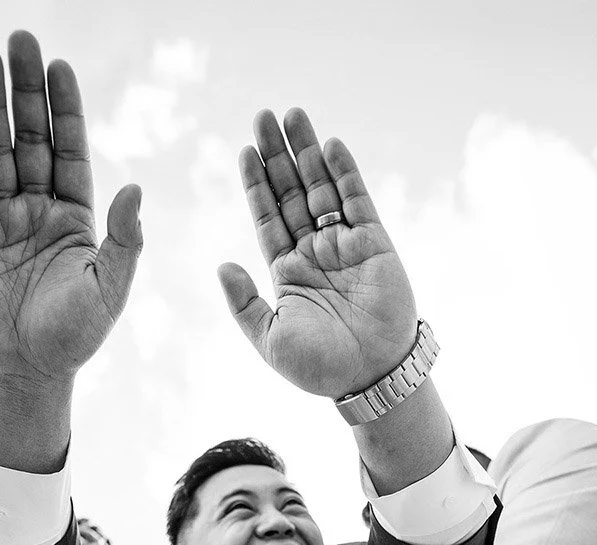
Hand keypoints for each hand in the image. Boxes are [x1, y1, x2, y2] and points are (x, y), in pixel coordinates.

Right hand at [0, 31, 140, 390]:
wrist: (32, 370)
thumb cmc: (77, 334)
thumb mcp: (110, 287)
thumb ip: (125, 240)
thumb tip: (135, 188)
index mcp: (78, 217)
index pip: (71, 151)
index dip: (66, 110)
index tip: (60, 66)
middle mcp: (39, 209)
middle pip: (31, 139)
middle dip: (26, 91)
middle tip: (19, 40)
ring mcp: (2, 219)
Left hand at [219, 108, 415, 397]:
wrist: (370, 377)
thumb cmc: (319, 367)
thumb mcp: (269, 339)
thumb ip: (244, 304)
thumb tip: (221, 265)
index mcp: (287, 272)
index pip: (267, 217)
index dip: (256, 184)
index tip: (244, 151)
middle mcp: (313, 252)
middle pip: (291, 192)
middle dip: (277, 155)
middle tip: (263, 116)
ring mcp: (344, 245)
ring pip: (321, 188)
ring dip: (307, 152)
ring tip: (292, 116)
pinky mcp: (375, 243)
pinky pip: (357, 200)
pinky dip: (344, 173)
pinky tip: (329, 146)